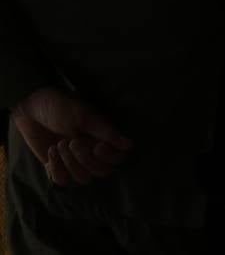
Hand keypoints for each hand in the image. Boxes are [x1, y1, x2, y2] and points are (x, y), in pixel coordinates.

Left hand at [12, 86, 132, 185]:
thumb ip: (106, 132)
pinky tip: (51, 153)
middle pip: (101, 172)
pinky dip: (56, 169)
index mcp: (101, 137)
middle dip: (86, 160)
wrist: (31, 110)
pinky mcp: (57, 167)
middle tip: (72, 141)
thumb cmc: (60, 107)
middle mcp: (91, 151)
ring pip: (83, 178)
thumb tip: (130, 145)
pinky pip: (63, 180)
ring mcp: (74, 161)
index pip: (116, 159)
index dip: (109, 157)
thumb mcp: (84, 117)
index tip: (96, 146)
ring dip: (70, 163)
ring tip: (59, 144)